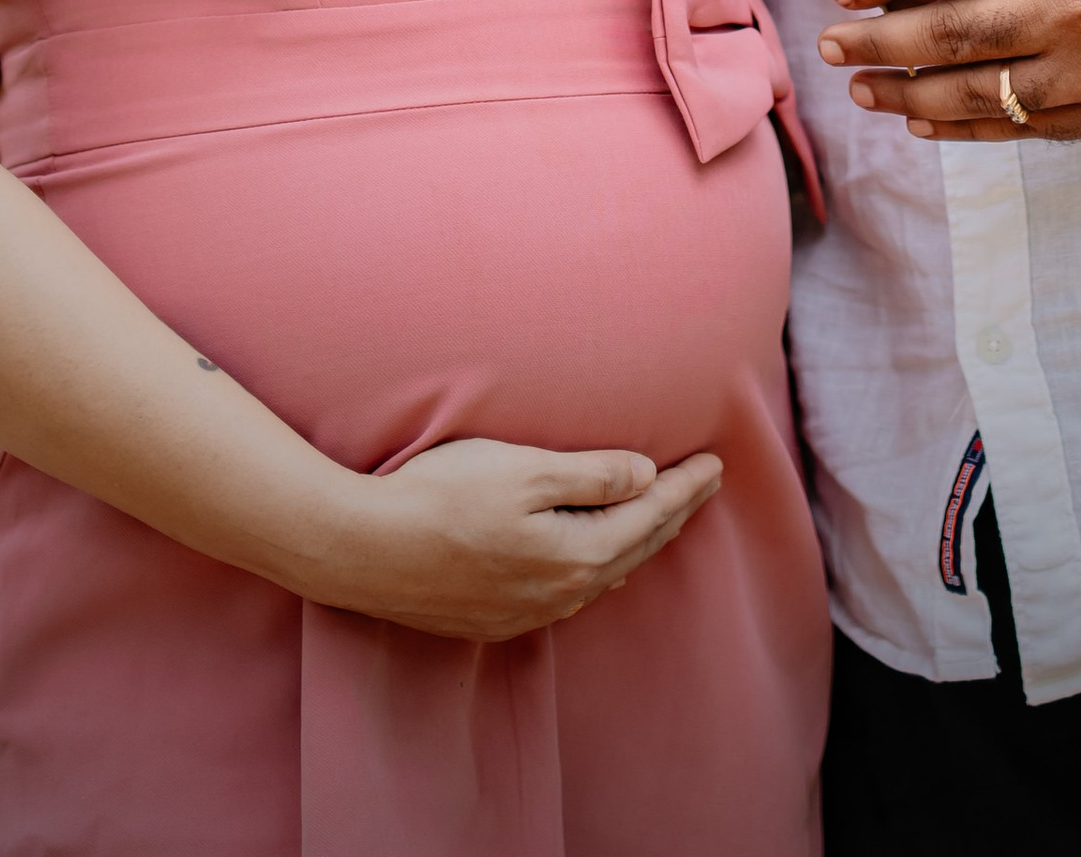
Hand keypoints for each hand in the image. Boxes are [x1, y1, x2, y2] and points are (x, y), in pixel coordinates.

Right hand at [309, 437, 723, 640]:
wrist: (364, 550)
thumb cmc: (441, 496)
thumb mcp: (523, 470)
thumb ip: (591, 475)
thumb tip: (648, 476)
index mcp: (574, 555)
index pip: (648, 516)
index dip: (685, 488)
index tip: (716, 463)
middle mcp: (559, 594)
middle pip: (634, 549)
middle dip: (673, 514)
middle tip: (705, 485)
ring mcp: (526, 612)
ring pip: (603, 574)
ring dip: (638, 542)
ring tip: (663, 517)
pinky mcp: (496, 617)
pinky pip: (569, 593)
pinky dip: (599, 566)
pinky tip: (601, 561)